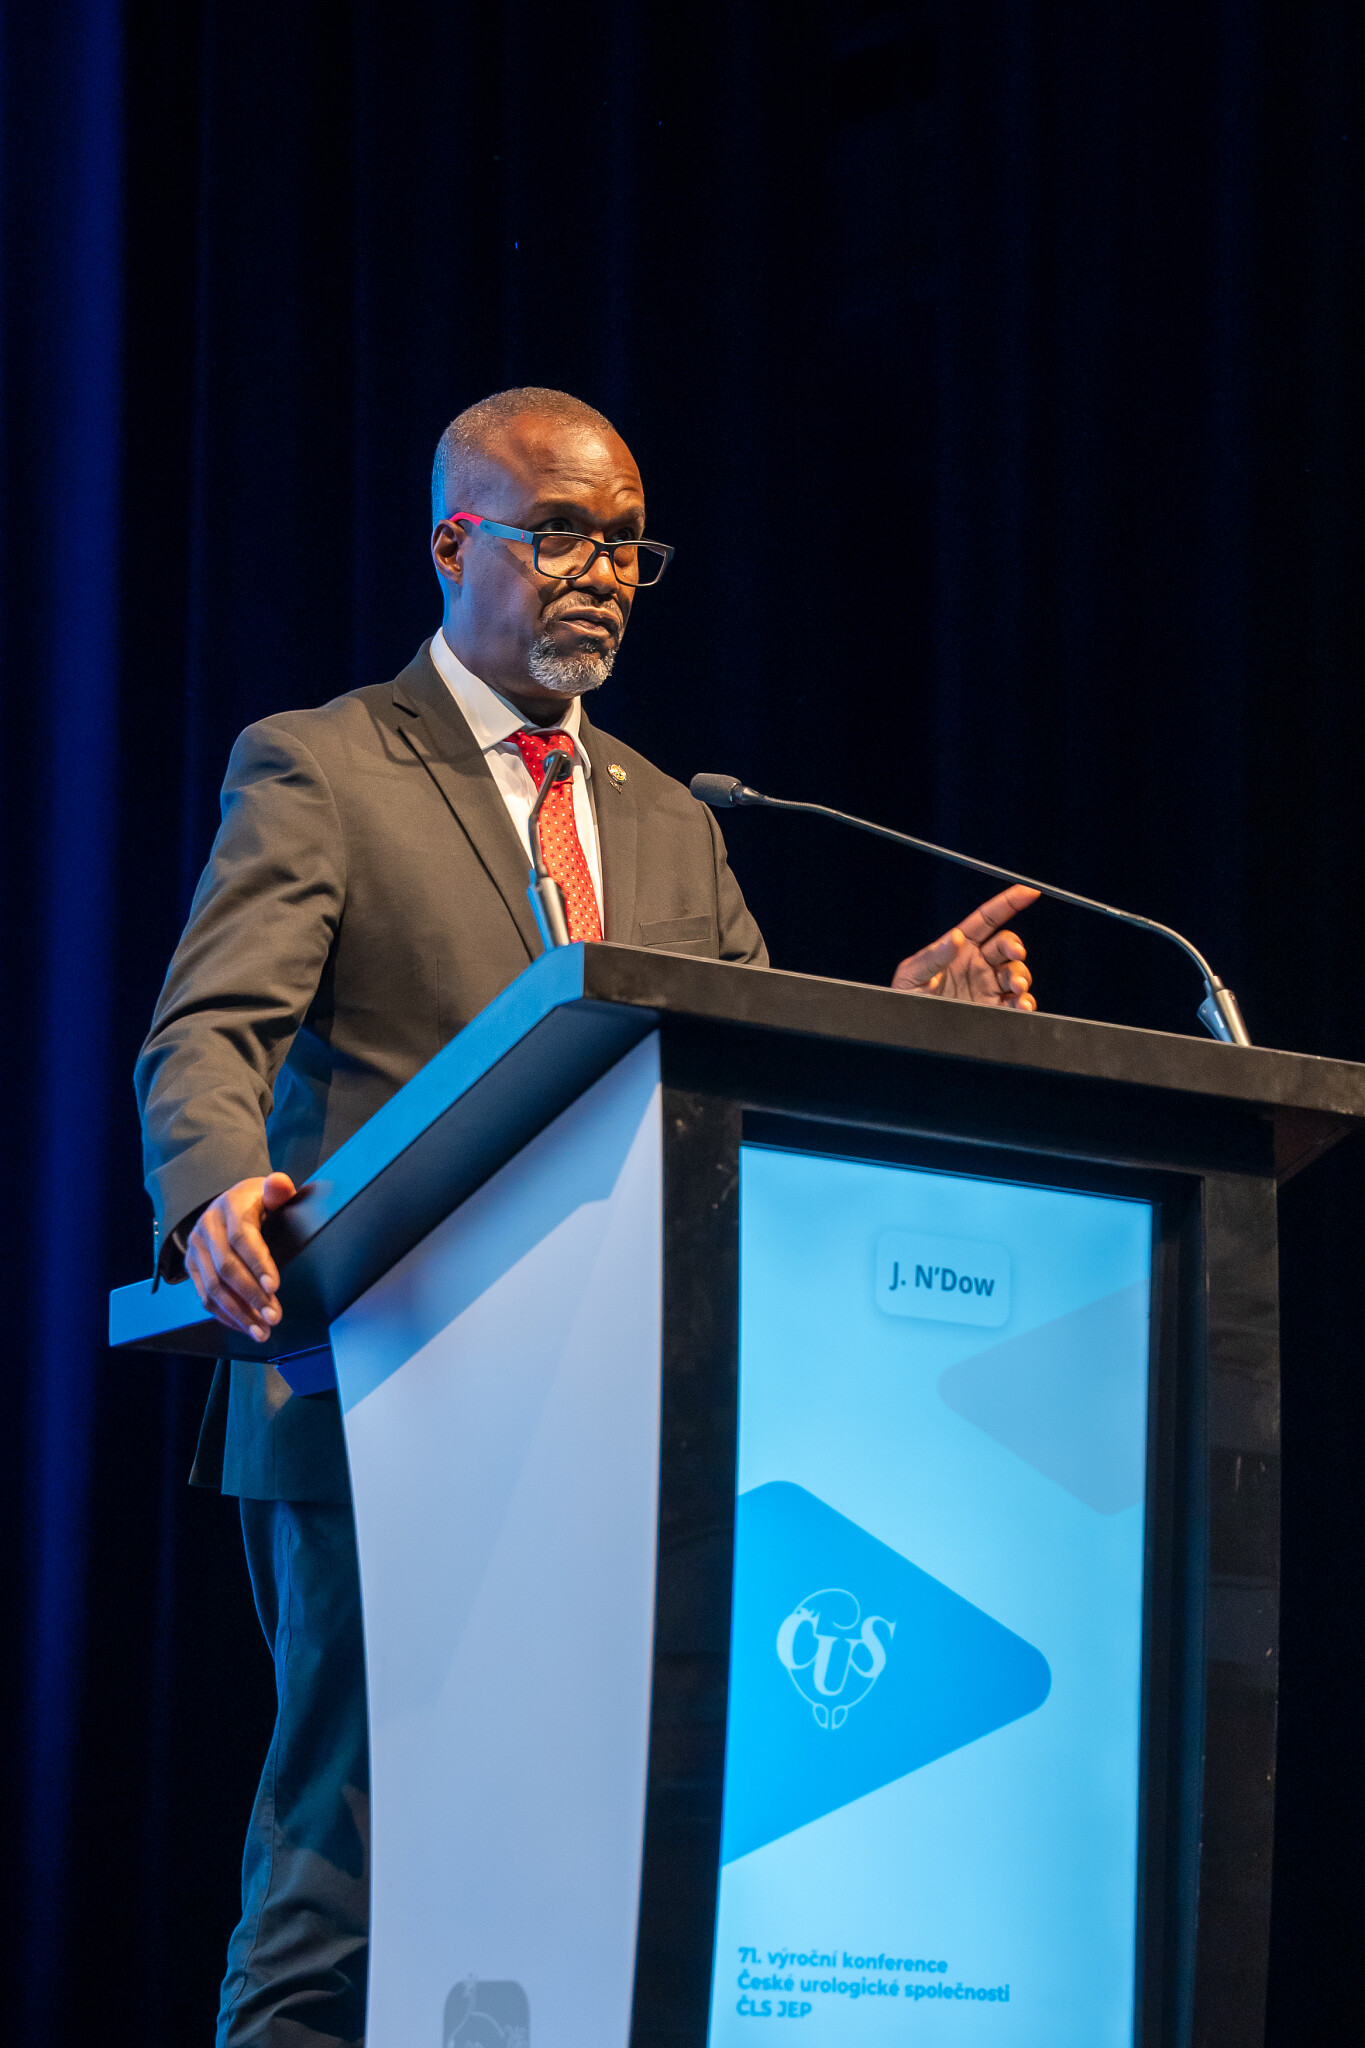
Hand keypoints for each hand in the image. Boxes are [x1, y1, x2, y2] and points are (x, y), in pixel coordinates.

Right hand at [184, 1172, 297, 1342]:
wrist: (228, 1204)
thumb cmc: (257, 1202)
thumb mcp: (269, 1191)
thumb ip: (278, 1190)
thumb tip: (281, 1184)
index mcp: (230, 1207)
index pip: (242, 1238)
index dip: (258, 1263)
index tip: (275, 1286)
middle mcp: (207, 1227)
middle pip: (226, 1267)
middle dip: (251, 1296)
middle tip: (274, 1317)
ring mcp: (196, 1248)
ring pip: (213, 1287)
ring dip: (238, 1313)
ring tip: (262, 1331)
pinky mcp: (191, 1266)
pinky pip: (205, 1296)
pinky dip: (225, 1315)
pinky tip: (245, 1326)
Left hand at [891, 884, 1038, 1009]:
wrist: (908, 1030)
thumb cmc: (905, 998)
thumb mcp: (911, 975)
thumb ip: (932, 957)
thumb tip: (955, 938)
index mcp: (959, 948)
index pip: (987, 919)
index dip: (1008, 903)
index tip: (1029, 892)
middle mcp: (977, 964)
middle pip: (1007, 946)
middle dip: (1015, 947)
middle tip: (1015, 954)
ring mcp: (987, 986)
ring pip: (1016, 973)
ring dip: (1022, 977)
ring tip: (1015, 988)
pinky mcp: (993, 1009)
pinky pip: (1017, 1002)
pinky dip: (1025, 1003)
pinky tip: (1020, 1005)